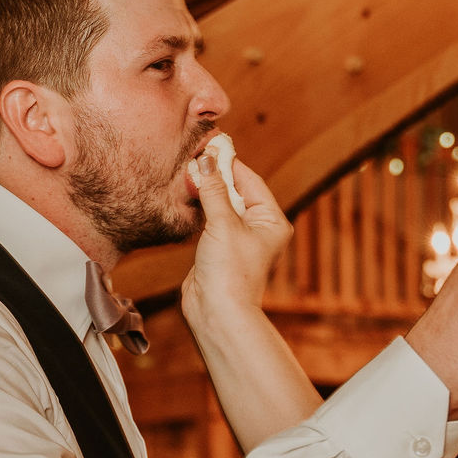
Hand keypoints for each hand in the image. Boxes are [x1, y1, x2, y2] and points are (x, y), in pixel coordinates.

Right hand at [184, 148, 291, 311]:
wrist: (217, 312)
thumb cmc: (230, 271)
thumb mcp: (223, 223)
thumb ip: (214, 190)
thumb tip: (206, 161)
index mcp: (271, 220)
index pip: (250, 180)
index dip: (229, 163)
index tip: (210, 146)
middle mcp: (258, 227)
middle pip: (236, 190)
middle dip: (215, 175)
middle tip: (194, 156)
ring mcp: (237, 237)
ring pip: (221, 203)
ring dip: (205, 190)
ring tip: (187, 172)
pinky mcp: (219, 247)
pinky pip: (210, 218)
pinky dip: (199, 206)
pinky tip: (186, 194)